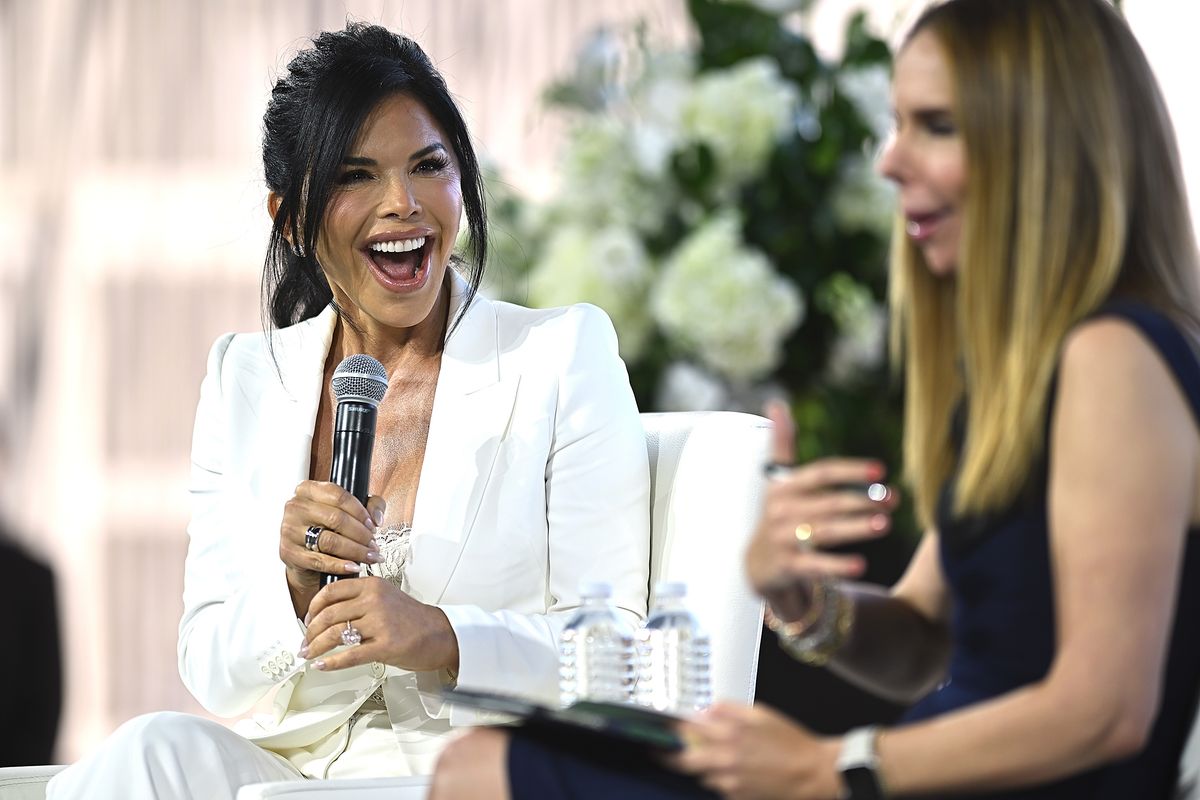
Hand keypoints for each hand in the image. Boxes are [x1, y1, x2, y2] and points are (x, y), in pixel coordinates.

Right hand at [278, 481, 385, 612]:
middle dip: (361, 534)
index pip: (339, 495)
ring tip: (369, 556)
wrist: (306, 557)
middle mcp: (295, 507)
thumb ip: (370, 505)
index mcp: (308, 489)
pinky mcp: (289, 552)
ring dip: (355, 551)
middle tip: (373, 545)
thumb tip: (377, 518)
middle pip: (336, 519)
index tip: (373, 525)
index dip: (361, 512)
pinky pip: (319, 560)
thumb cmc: (328, 529)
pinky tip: (354, 567)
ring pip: (329, 540)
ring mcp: (289, 530)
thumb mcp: (350, 510)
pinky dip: (340, 565)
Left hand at [300, 576, 459, 673]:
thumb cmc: (412, 619)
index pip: (331, 591)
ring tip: (310, 655)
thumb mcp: (385, 597)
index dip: (313, 607)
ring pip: (335, 634)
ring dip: (316, 647)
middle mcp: (374, 600)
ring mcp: (380, 622)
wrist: (441, 634)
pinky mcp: (385, 645)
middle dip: (310, 632)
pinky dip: (332, 662)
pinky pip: (350, 655)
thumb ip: (359, 599)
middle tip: (305, 643)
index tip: (307, 619)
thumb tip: (327, 613)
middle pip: (329, 614)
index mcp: (372, 585)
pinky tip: (323, 665)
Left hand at [671, 703, 841, 799]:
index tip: (665, 724)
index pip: (687, 729)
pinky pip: (717, 785)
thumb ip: (729, 709)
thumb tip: (705, 709)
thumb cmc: (790, 742)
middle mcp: (725, 759)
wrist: (811, 774)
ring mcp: (729, 781)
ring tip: (716, 757)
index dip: (672, 726)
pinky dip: (718, 777)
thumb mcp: (761, 714)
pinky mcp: (735, 796)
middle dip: (666, 754)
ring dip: (700, 765)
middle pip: (681, 760)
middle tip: (660, 749)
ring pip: (699, 774)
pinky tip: (735, 770)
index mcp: (730, 733)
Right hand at [746, 401, 897, 615]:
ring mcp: (784, 539)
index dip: (850, 471)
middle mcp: (782, 510)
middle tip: (893, 499)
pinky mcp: (788, 566)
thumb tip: (777, 404)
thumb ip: (781, 444)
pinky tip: (861, 564)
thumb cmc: (777, 516)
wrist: (756, 565)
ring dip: (856, 527)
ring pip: (825, 531)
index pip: (820, 473)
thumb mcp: (777, 481)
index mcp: (784, 487)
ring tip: (885, 523)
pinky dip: (836, 565)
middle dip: (862, 501)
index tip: (879, 470)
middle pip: (828, 502)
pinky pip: (815, 565)